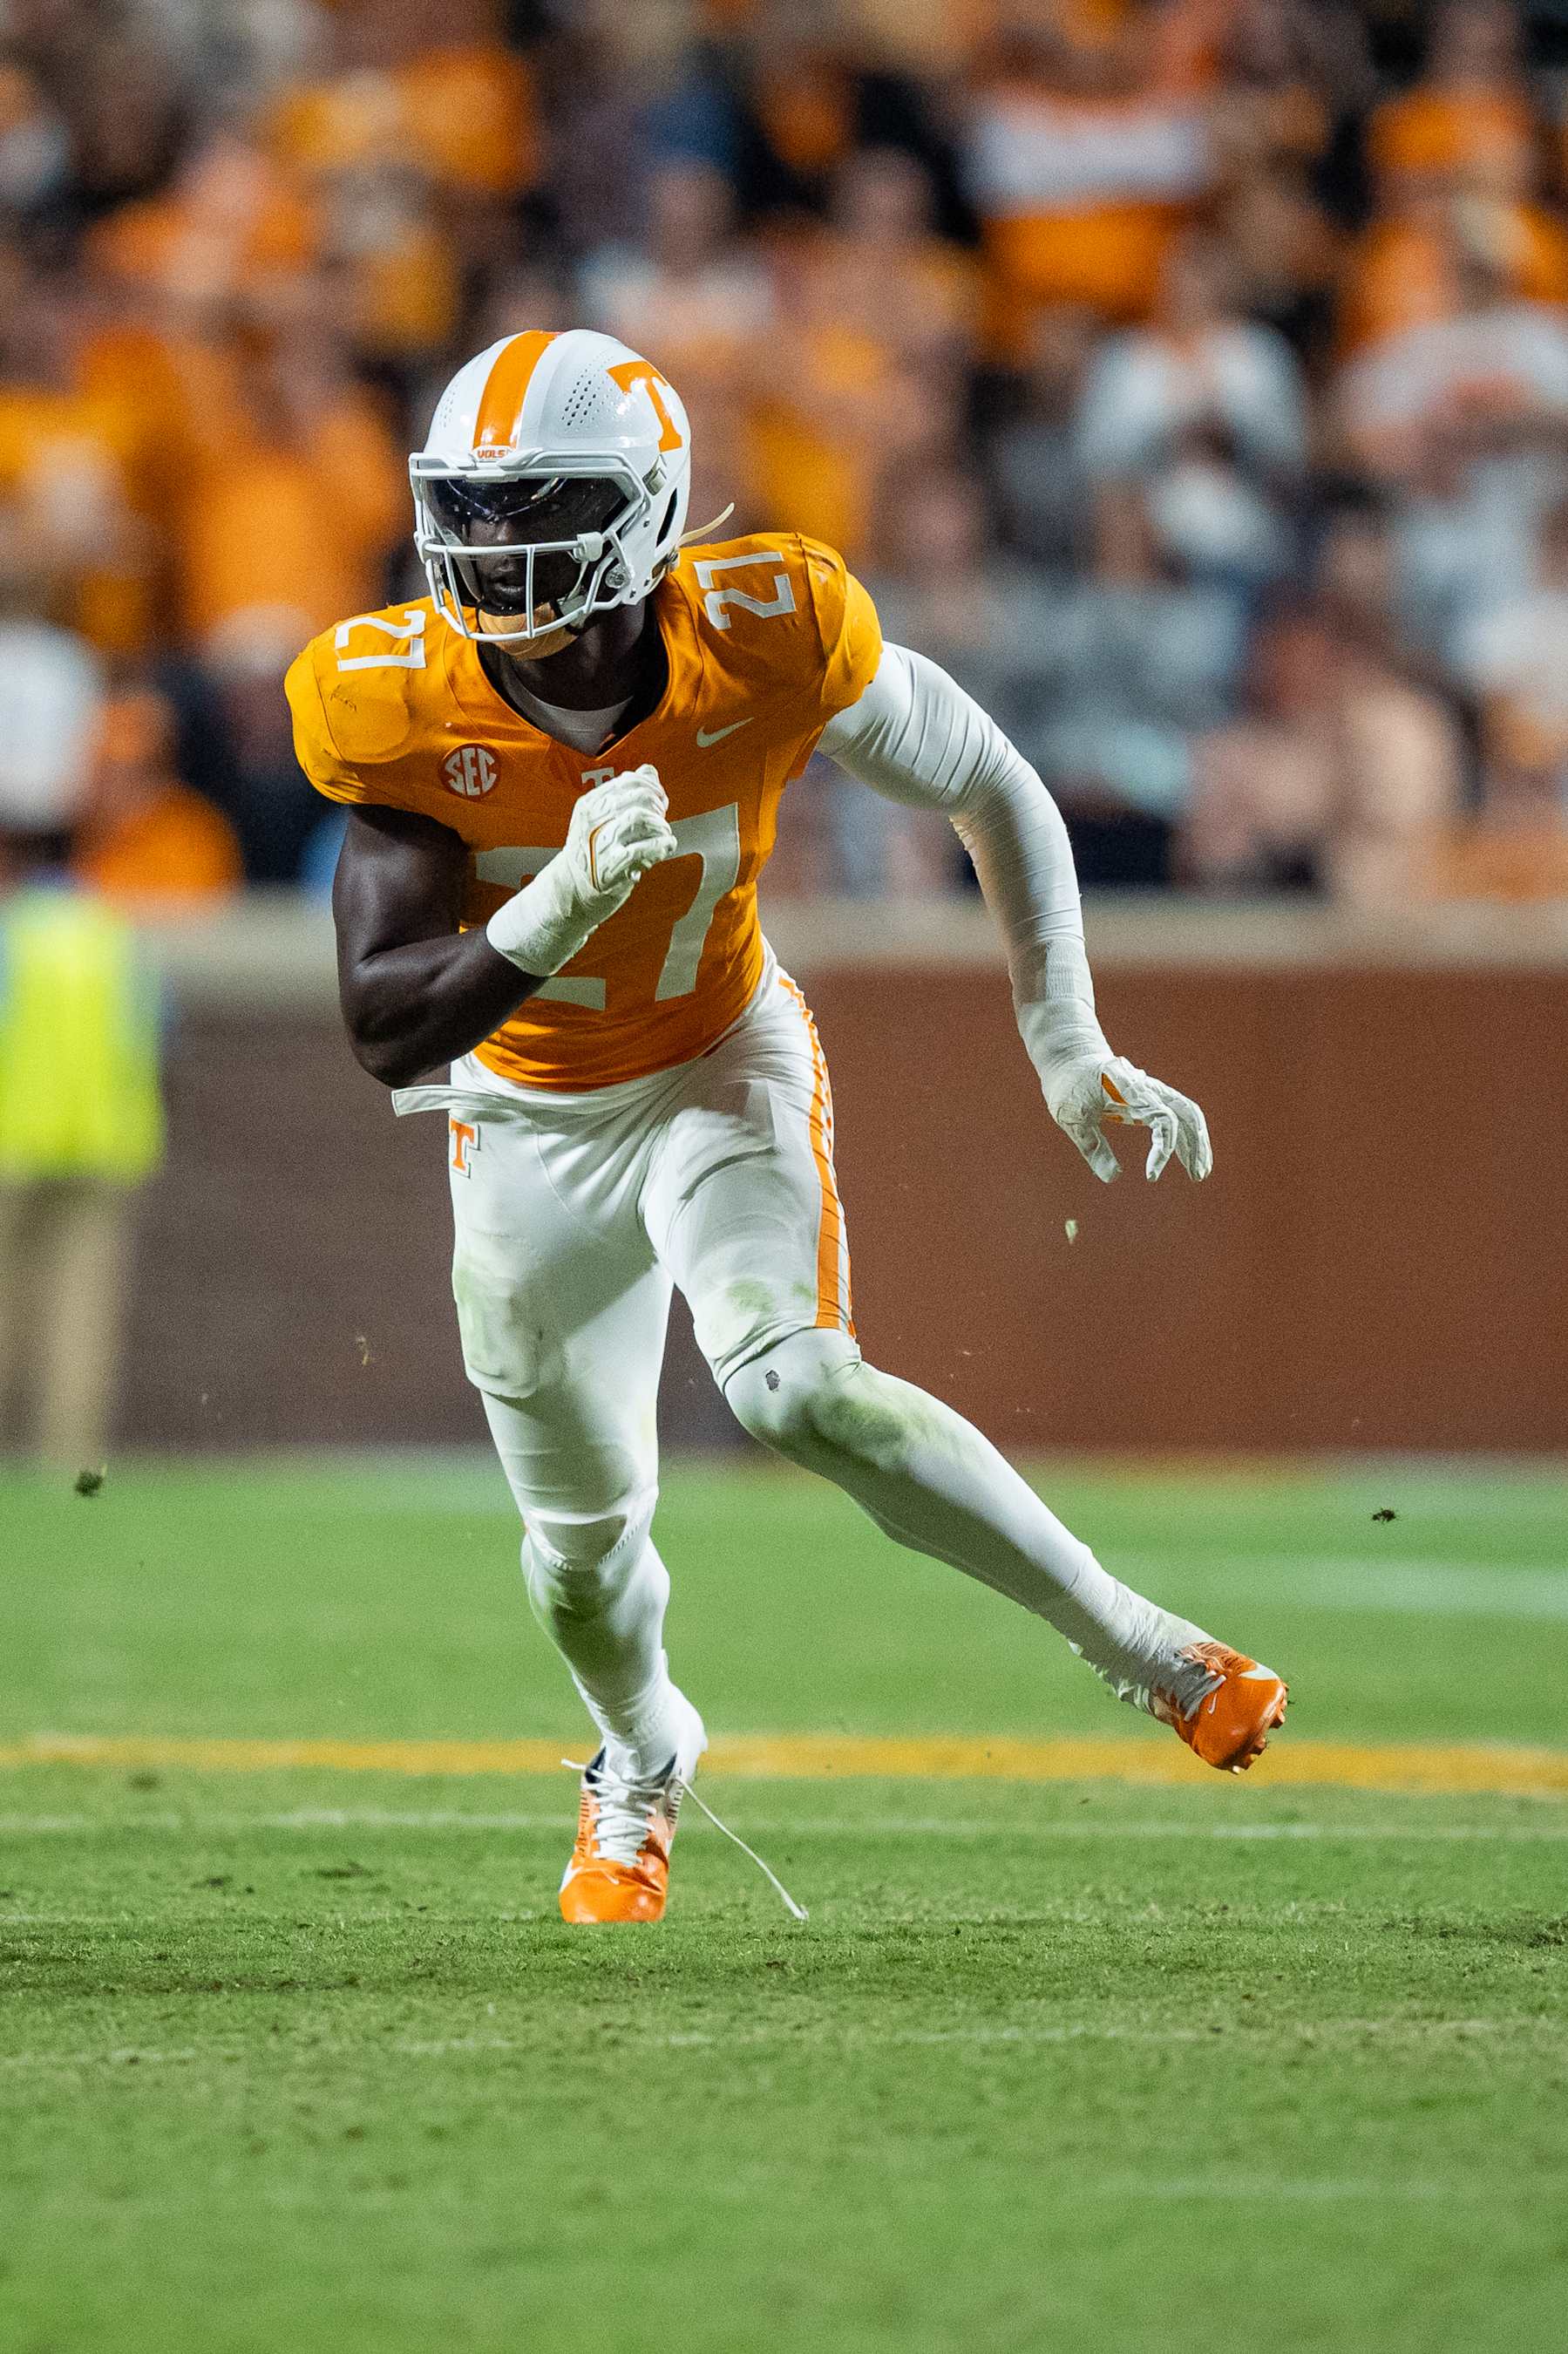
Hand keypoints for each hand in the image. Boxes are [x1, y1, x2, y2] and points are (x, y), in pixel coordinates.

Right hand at [560, 764, 676, 923]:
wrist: (570, 893)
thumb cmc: (591, 855)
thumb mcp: (602, 820)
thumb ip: (626, 795)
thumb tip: (649, 770)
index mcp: (589, 805)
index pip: (629, 781)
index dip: (652, 787)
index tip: (660, 799)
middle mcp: (592, 821)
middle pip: (638, 797)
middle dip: (658, 805)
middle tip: (662, 818)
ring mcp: (600, 844)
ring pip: (640, 818)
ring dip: (660, 825)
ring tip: (664, 835)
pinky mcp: (610, 868)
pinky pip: (643, 849)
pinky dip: (661, 845)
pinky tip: (665, 847)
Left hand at [1045, 1052, 1211, 1184]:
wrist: (1071, 1056)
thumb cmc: (1069, 1084)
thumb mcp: (1072, 1117)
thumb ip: (1092, 1147)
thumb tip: (1113, 1178)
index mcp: (1131, 1089)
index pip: (1163, 1119)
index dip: (1163, 1149)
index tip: (1151, 1177)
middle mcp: (1147, 1087)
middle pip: (1186, 1113)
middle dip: (1196, 1145)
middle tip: (1198, 1177)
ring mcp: (1151, 1090)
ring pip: (1187, 1112)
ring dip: (1196, 1142)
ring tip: (1199, 1174)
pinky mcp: (1149, 1097)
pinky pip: (1176, 1114)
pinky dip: (1184, 1135)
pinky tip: (1187, 1158)